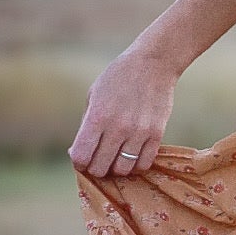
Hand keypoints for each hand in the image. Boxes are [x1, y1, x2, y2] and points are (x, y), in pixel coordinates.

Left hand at [69, 47, 178, 178]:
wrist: (152, 64)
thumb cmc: (118, 78)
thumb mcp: (93, 96)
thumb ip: (85, 125)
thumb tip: (78, 153)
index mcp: (97, 117)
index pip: (81, 157)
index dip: (78, 163)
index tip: (82, 159)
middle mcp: (117, 127)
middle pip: (100, 168)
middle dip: (96, 168)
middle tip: (99, 159)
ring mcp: (139, 132)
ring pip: (123, 170)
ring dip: (116, 168)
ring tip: (117, 158)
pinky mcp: (156, 134)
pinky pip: (144, 164)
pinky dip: (135, 165)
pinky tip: (132, 154)